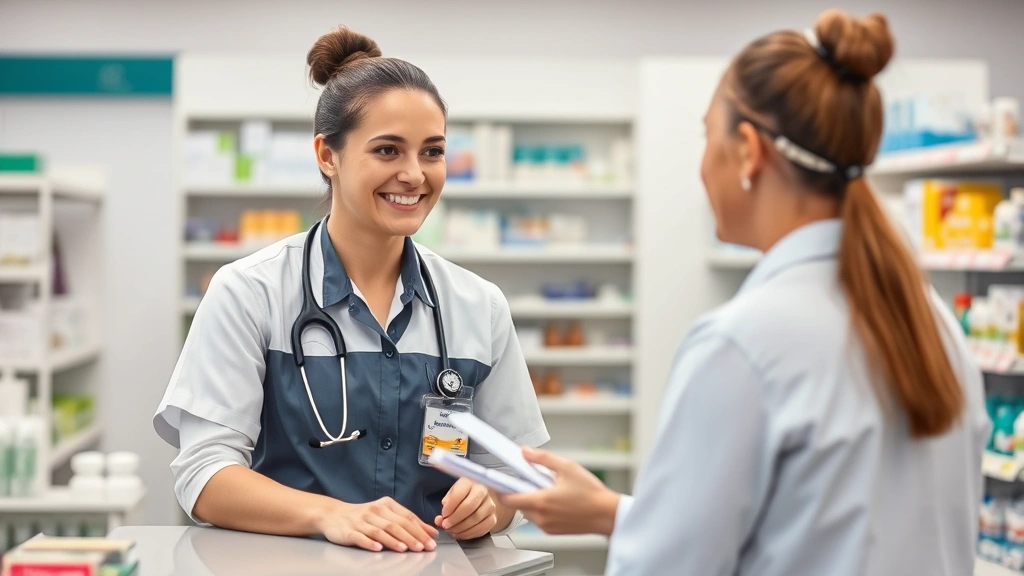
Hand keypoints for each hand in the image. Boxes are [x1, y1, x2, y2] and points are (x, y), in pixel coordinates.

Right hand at [318, 497, 438, 551]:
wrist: (333, 515)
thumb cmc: (363, 516)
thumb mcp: (385, 514)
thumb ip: (405, 521)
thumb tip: (430, 531)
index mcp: (386, 505)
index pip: (407, 516)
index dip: (420, 528)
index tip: (432, 539)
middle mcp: (374, 511)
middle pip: (396, 524)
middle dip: (412, 536)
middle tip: (424, 547)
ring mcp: (361, 521)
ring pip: (380, 531)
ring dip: (394, 540)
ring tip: (406, 548)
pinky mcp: (349, 531)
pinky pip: (360, 537)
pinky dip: (370, 543)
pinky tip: (378, 549)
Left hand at [435, 478, 497, 539]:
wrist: (481, 500)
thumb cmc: (463, 496)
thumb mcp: (452, 494)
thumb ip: (445, 506)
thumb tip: (439, 520)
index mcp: (470, 481)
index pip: (460, 492)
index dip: (450, 506)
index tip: (443, 514)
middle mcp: (483, 491)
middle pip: (469, 506)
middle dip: (454, 518)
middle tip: (446, 525)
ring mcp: (490, 505)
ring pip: (475, 519)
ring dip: (460, 528)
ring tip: (451, 530)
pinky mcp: (493, 518)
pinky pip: (481, 528)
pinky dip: (468, 534)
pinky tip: (460, 533)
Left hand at [496, 447, 620, 535]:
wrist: (607, 515)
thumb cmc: (591, 493)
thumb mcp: (567, 467)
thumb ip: (542, 459)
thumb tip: (525, 452)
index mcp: (541, 501)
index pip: (509, 498)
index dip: (501, 488)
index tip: (497, 480)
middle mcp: (541, 517)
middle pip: (518, 504)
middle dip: (521, 491)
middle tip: (532, 479)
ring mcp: (546, 526)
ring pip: (528, 511)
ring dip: (531, 500)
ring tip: (548, 489)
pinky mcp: (552, 532)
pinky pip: (538, 519)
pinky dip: (541, 509)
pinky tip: (556, 500)